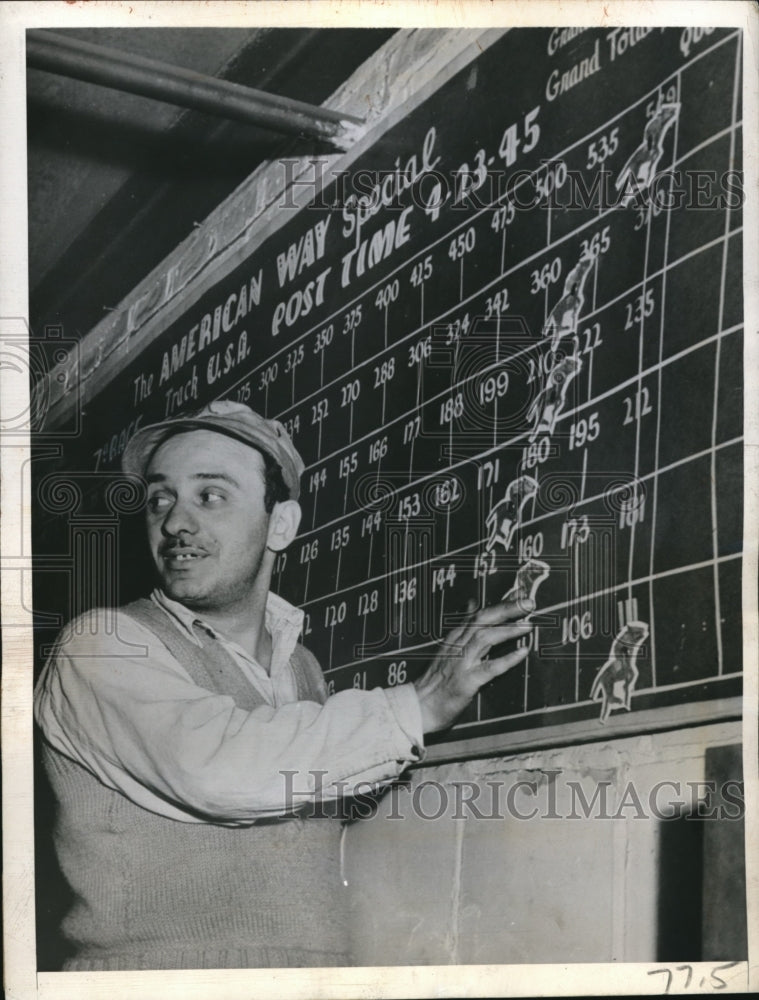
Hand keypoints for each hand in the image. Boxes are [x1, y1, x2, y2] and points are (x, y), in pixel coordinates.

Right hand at [413, 598, 533, 732]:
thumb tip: (472, 602)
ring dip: (508, 630)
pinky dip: (507, 659)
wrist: (419, 705)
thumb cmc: (435, 680)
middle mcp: (457, 645)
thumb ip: (463, 625)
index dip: (500, 604)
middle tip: (528, 603)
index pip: (479, 614)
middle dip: (506, 609)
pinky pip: (490, 667)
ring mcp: (461, 662)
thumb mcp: (447, 646)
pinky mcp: (467, 681)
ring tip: (528, 625)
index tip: (520, 595)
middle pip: (483, 620)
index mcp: (454, 637)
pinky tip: (522, 652)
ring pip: (485, 638)